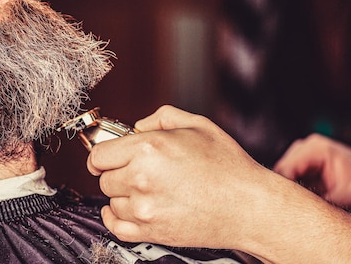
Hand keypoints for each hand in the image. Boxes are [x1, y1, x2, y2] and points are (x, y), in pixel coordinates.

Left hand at [86, 105, 269, 250]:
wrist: (250, 206)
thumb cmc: (229, 167)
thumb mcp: (197, 125)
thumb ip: (161, 117)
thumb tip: (137, 126)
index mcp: (148, 148)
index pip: (99, 154)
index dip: (102, 154)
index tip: (105, 157)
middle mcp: (141, 178)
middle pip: (104, 178)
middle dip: (116, 172)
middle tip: (136, 171)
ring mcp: (145, 208)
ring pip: (111, 202)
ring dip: (122, 195)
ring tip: (147, 189)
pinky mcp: (152, 232)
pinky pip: (116, 227)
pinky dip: (114, 219)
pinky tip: (121, 210)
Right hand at [274, 134, 350, 211]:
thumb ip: (329, 203)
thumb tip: (306, 214)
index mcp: (315, 150)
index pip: (284, 170)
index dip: (282, 191)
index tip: (285, 210)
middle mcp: (303, 148)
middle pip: (278, 172)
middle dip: (283, 192)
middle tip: (291, 213)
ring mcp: (300, 154)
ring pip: (279, 176)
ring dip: (287, 192)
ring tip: (300, 207)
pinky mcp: (300, 163)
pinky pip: (287, 178)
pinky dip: (291, 191)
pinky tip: (301, 202)